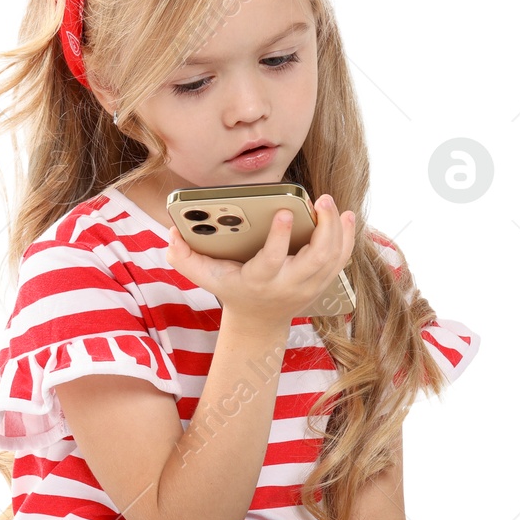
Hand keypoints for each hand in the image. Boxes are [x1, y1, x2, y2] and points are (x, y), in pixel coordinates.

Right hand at [166, 193, 353, 326]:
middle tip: (322, 199)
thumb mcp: (205, 277)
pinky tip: (346, 217)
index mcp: (260, 281)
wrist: (259, 320)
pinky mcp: (322, 281)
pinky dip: (347, 237)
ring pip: (333, 258)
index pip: (272, 261)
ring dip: (338, 230)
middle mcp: (289, 284)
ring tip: (333, 204)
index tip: (285, 213)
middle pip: (315, 258)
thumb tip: (172, 235)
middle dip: (324, 227)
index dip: (280, 238)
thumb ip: (184, 258)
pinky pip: (341, 259)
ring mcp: (309, 285)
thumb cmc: (232, 288)